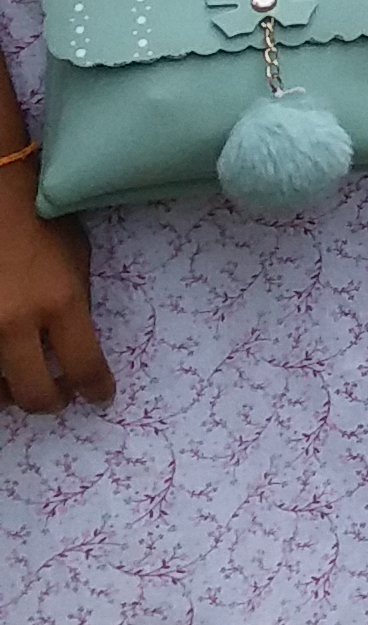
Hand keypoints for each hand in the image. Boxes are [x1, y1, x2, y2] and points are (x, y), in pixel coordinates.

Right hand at [0, 171, 110, 412]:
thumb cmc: (43, 222)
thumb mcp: (78, 262)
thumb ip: (76, 306)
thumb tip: (74, 344)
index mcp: (59, 303)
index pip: (84, 367)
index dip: (96, 389)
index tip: (100, 396)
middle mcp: (15, 323)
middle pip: (35, 394)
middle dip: (53, 402)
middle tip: (61, 396)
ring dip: (13, 392)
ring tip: (25, 381)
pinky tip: (3, 366)